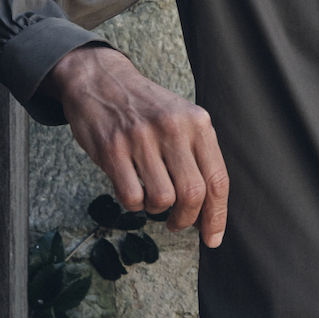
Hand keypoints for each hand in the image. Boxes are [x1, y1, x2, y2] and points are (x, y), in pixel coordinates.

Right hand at [43, 44, 228, 246]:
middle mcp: (173, 128)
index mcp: (197, 122)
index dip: (217, 216)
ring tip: (151, 198)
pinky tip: (131, 188)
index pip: (217, 179)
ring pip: (162, 199)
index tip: (212, 238)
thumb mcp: (181, 119)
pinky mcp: (112, 148)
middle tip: (177, 223)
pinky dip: (133, 204)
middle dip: (186, 220)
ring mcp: (141, 137)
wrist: (101, 79)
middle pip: (193, 194)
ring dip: (156, 210)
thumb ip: (197, 156)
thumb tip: (209, 210)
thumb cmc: (146, 107)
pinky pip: (130, 196)